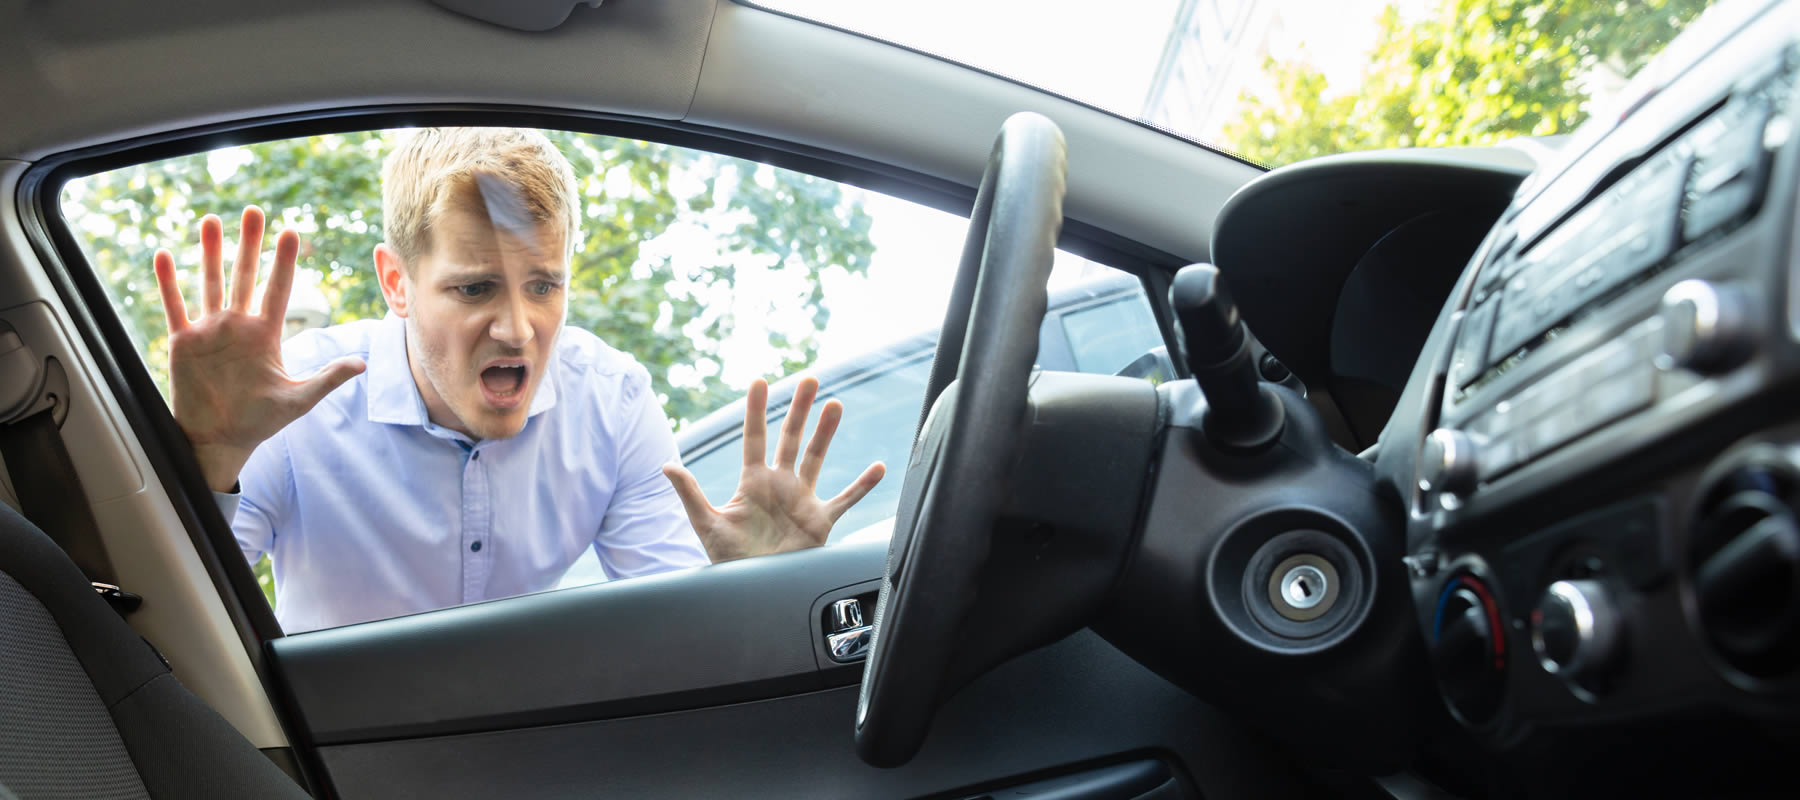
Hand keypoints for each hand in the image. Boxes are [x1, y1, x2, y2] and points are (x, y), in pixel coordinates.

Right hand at [153, 206, 365, 491]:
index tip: (291, 232)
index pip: (279, 291)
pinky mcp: (183, 342)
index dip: (284, 263)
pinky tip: (165, 255)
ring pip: (210, 282)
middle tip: (253, 211)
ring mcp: (210, 331)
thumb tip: (362, 364)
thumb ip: (327, 379)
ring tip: (210, 220)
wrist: (221, 441)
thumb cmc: (260, 421)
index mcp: (267, 335)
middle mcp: (238, 326)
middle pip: (246, 276)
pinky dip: (169, 282)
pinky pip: (175, 306)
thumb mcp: (298, 400)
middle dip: (250, 244)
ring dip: (209, 252)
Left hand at [662, 376, 885, 562]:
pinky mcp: (820, 521)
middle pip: (790, 438)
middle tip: (809, 379)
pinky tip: (878, 468)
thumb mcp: (706, 525)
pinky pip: (845, 500)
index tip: (759, 381)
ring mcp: (801, 500)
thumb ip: (690, 494)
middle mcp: (779, 484)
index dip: (756, 410)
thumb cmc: (728, 561)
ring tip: (836, 405)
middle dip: (799, 409)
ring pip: (816, 458)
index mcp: (752, 482)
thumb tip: (666, 465)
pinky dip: (862, 486)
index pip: (754, 438)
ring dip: (826, 432)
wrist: (754, 592)